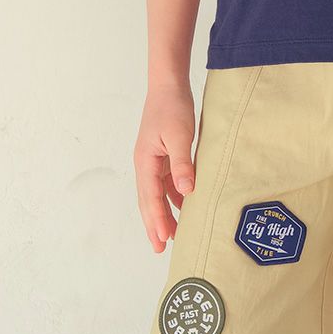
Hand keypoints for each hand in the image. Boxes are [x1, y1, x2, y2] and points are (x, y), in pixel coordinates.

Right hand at [133, 84, 196, 252]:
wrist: (168, 85)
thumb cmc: (171, 107)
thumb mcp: (178, 135)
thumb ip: (182, 164)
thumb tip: (186, 192)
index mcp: (145, 162)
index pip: (151, 198)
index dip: (156, 220)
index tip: (161, 240)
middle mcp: (146, 164)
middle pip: (149, 201)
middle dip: (153, 224)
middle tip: (160, 248)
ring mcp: (153, 160)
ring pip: (157, 193)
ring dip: (163, 213)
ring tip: (172, 234)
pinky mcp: (163, 155)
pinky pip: (166, 182)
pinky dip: (172, 196)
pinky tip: (183, 205)